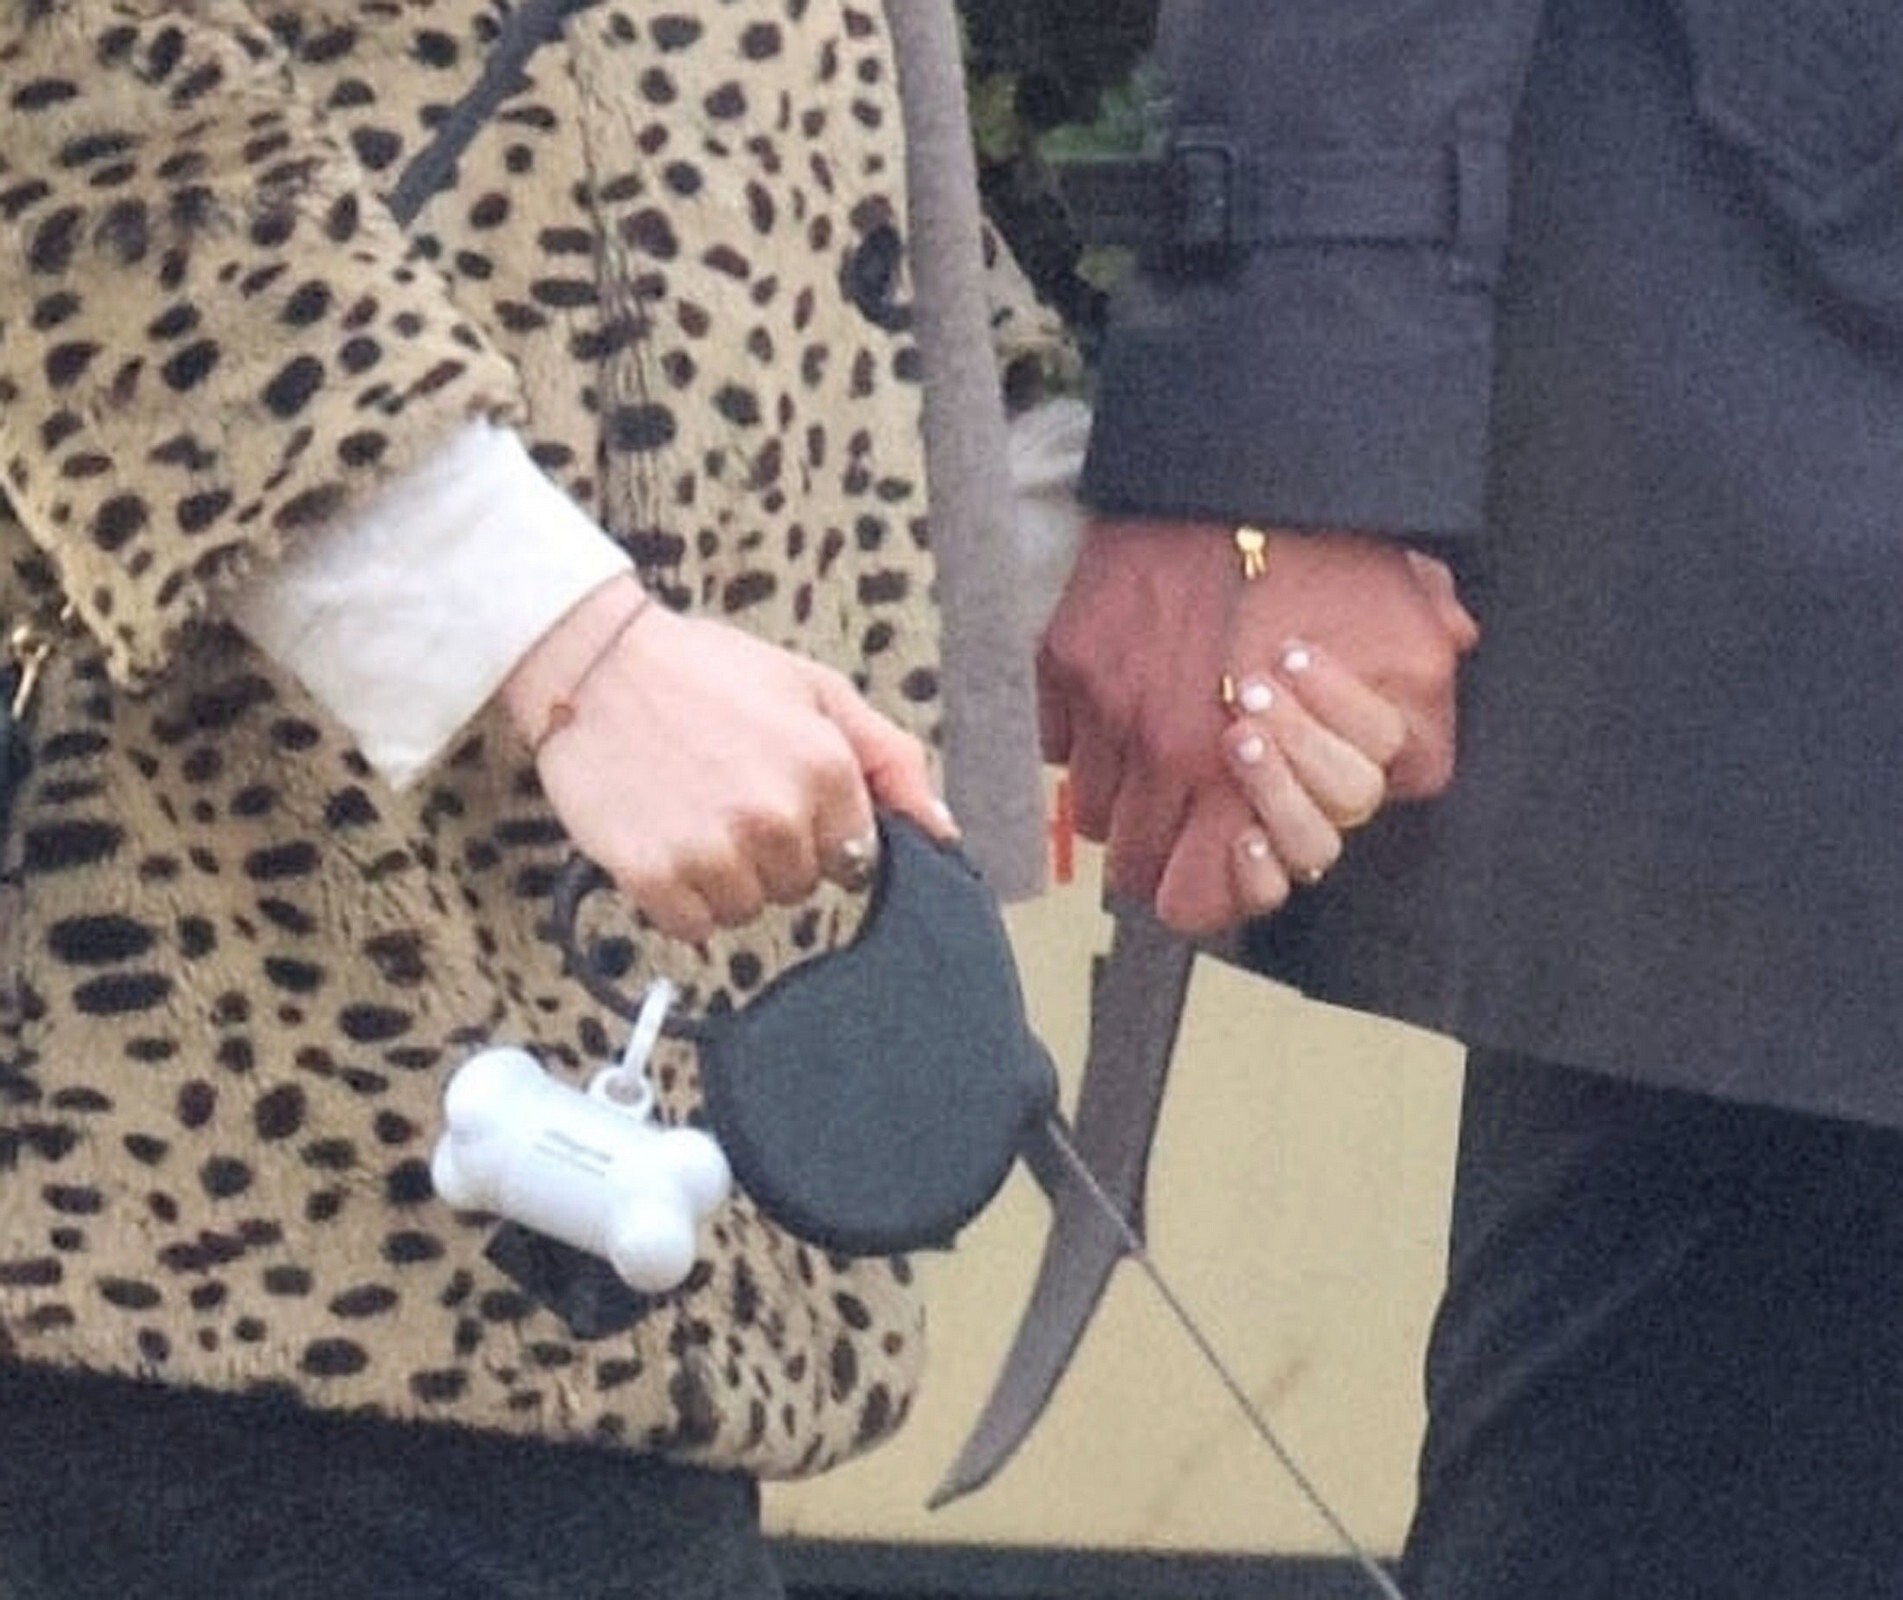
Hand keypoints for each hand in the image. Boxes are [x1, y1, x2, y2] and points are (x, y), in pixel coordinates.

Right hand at [501, 576, 954, 941]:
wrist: (595, 665)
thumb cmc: (706, 672)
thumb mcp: (814, 690)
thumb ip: (888, 759)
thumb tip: (942, 831)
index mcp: (825, 768)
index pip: (855, 857)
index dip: (818, 829)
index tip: (778, 792)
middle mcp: (775, 816)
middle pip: (799, 886)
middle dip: (771, 852)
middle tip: (725, 792)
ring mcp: (712, 850)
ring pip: (746, 911)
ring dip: (723, 878)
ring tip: (691, 812)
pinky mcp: (652, 875)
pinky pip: (691, 927)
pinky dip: (678, 898)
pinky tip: (663, 840)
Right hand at [1038, 519, 1476, 934]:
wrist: (1245, 462)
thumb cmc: (1333, 557)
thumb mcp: (1411, 654)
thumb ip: (1414, 739)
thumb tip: (1402, 777)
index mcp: (1242, 770)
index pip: (1194, 899)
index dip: (1209, 893)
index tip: (1223, 858)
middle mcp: (1161, 754)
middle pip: (1133, 864)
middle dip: (1164, 852)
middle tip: (1189, 820)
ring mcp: (1102, 708)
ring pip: (1090, 809)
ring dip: (1123, 797)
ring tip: (1156, 762)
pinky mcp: (1063, 659)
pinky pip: (1055, 742)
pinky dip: (1083, 738)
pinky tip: (1124, 706)